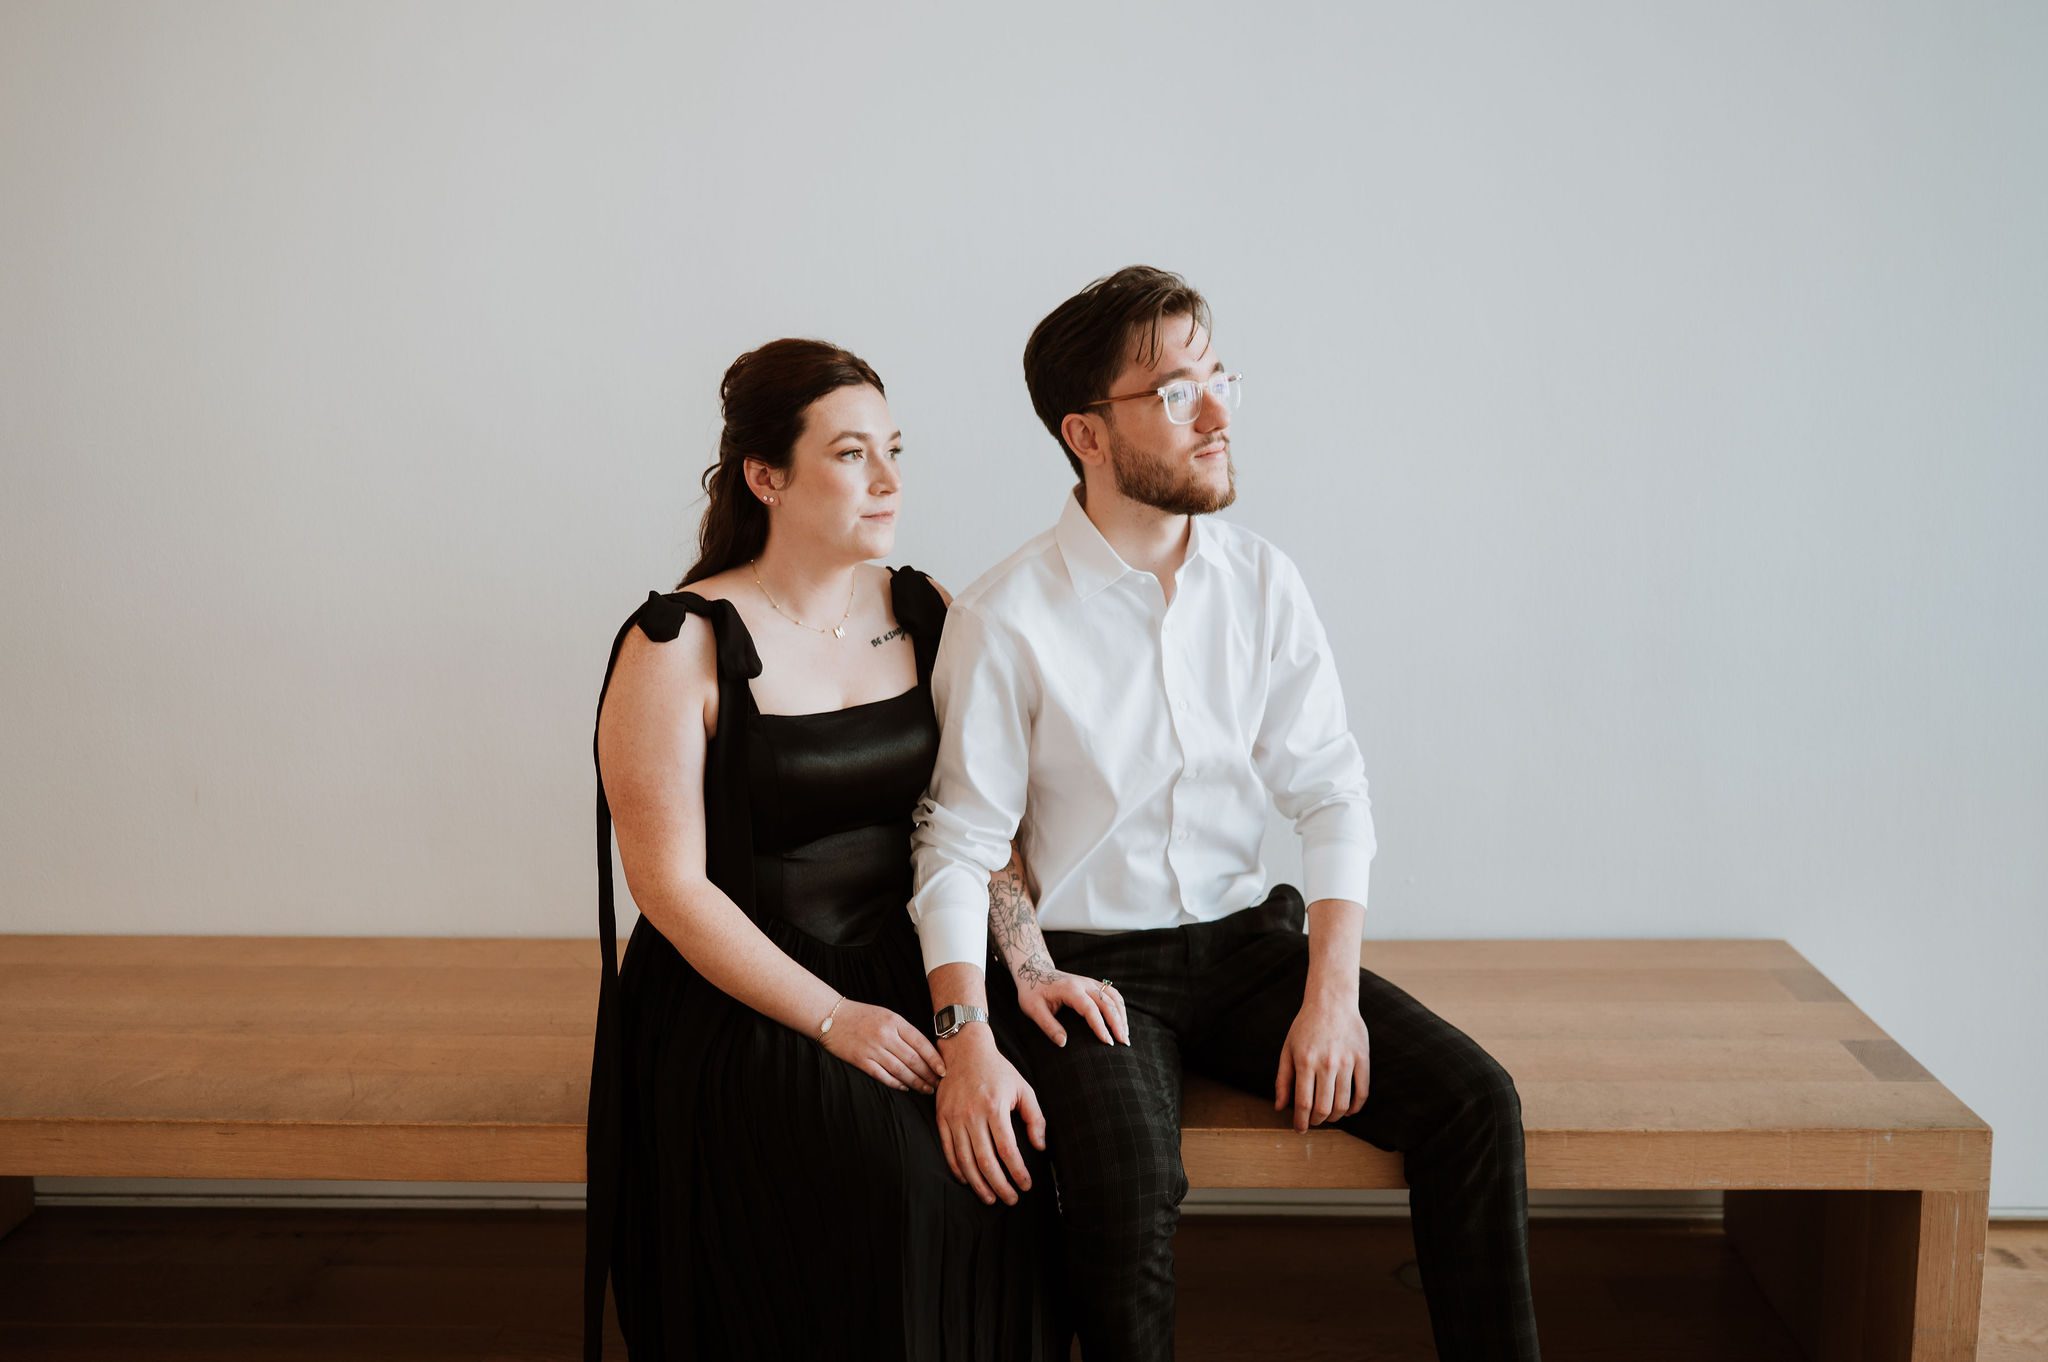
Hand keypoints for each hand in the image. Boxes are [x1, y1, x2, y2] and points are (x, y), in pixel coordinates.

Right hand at [819, 999, 945, 1093]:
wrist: (832, 1016)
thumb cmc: (862, 1015)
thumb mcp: (886, 1015)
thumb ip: (904, 1030)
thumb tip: (925, 1050)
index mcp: (894, 1021)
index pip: (921, 1042)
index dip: (934, 1059)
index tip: (944, 1070)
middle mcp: (885, 1035)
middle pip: (913, 1059)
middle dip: (928, 1074)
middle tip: (938, 1084)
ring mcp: (873, 1049)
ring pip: (900, 1070)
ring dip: (916, 1082)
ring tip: (926, 1089)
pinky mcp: (861, 1060)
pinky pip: (883, 1075)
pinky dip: (896, 1083)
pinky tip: (905, 1087)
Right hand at [935, 1027, 1045, 1205]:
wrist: (965, 1050)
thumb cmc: (998, 1070)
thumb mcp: (1023, 1088)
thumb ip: (1034, 1117)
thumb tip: (1040, 1146)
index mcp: (994, 1107)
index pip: (1007, 1149)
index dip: (1017, 1172)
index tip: (1026, 1185)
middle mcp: (972, 1114)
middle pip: (985, 1161)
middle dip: (999, 1186)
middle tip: (1011, 1199)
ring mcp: (954, 1118)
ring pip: (965, 1161)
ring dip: (979, 1184)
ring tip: (991, 1198)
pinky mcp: (942, 1118)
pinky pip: (948, 1151)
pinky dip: (958, 1170)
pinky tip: (969, 1181)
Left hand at [1014, 967, 1129, 1047]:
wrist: (1033, 970)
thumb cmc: (1032, 992)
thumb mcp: (1033, 1009)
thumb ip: (1048, 1026)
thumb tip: (1063, 1043)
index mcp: (1069, 989)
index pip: (1090, 1009)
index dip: (1100, 1026)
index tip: (1107, 1042)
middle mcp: (1083, 983)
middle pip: (1107, 1002)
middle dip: (1117, 1023)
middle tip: (1123, 1043)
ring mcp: (1090, 982)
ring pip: (1113, 997)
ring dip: (1122, 1015)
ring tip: (1125, 1035)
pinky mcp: (1092, 984)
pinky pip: (1112, 994)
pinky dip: (1120, 1007)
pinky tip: (1122, 1021)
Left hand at [1274, 997, 1369, 1132]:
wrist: (1331, 1002)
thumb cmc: (1305, 1027)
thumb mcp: (1287, 1050)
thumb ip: (1282, 1080)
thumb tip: (1279, 1107)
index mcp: (1305, 1062)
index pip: (1303, 1103)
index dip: (1301, 1122)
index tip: (1299, 1129)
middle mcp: (1327, 1064)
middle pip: (1324, 1108)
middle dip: (1317, 1122)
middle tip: (1313, 1122)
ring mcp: (1347, 1062)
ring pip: (1343, 1104)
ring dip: (1335, 1117)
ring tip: (1328, 1116)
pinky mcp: (1363, 1059)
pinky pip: (1362, 1092)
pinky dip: (1355, 1107)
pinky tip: (1347, 1110)